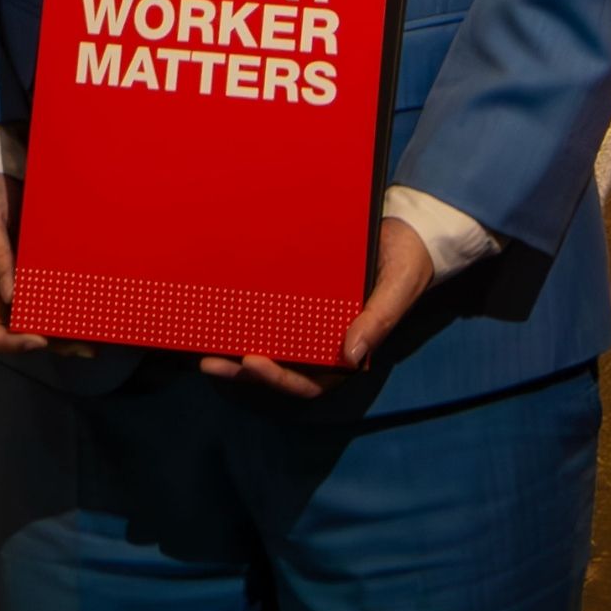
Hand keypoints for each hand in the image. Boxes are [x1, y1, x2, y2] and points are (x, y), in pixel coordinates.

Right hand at [0, 171, 80, 356]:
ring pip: (46, 316)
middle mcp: (4, 291)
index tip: (37, 338)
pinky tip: (96, 302)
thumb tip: (11, 295)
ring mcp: (25, 279)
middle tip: (84, 344)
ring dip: (70, 329)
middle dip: (54, 342)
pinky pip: (58, 288)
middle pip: (27, 332)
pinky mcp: (42, 263)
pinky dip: (75, 300)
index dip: (11, 344)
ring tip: (97, 332)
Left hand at [201, 214, 433, 397]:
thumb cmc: (406, 263)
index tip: (252, 361)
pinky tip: (219, 312)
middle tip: (211, 362)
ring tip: (203, 348)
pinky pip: (270, 311)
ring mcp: (309, 320)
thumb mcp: (397, 289)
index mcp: (348, 351)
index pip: (310, 380)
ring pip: (269, 344)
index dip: (279, 377)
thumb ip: (377, 321)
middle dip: (244, 370)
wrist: (406, 231)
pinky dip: (246, 316)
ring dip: (236, 352)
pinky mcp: (298, 295)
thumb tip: (351, 356)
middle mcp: (325, 341)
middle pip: (281, 367)